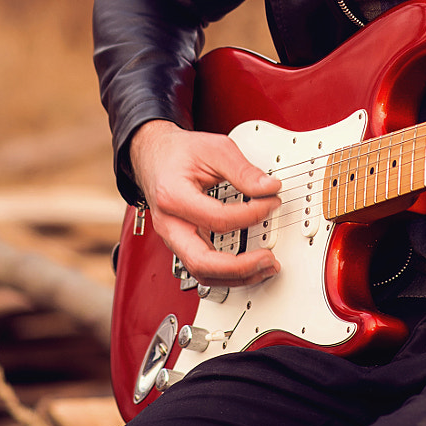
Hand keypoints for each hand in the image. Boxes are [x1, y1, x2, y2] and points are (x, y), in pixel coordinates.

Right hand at [128, 120, 280, 286]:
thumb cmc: (179, 153)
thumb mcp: (214, 149)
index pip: (218, 218)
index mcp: (173, 197)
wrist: (154, 156)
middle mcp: (169, 224)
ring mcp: (173, 238)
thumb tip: (269, 188)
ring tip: (266, 267)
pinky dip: (228, 273)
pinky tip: (250, 266)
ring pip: (202, 273)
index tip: (271, 202)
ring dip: (237, 276)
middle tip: (268, 258)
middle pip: (202, 262)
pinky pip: (204, 268)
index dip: (251, 214)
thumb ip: (242, 170)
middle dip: (240, 266)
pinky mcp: (182, 244)